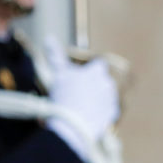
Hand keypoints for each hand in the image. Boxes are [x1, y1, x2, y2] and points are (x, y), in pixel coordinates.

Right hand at [44, 37, 119, 155]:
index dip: (90, 69)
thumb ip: (56, 56)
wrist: (72, 124)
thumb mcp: (58, 73)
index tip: (81, 76)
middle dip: (93, 84)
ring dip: (97, 97)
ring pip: (105, 94)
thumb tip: (48, 37)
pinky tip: (87, 114)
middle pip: (102, 80)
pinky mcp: (113, 113)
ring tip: (81, 104)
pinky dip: (100, 110)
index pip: (99, 64)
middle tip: (78, 92)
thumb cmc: (64, 96)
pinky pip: (107, 108)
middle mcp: (109, 83)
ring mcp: (113, 98)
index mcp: (98, 71)